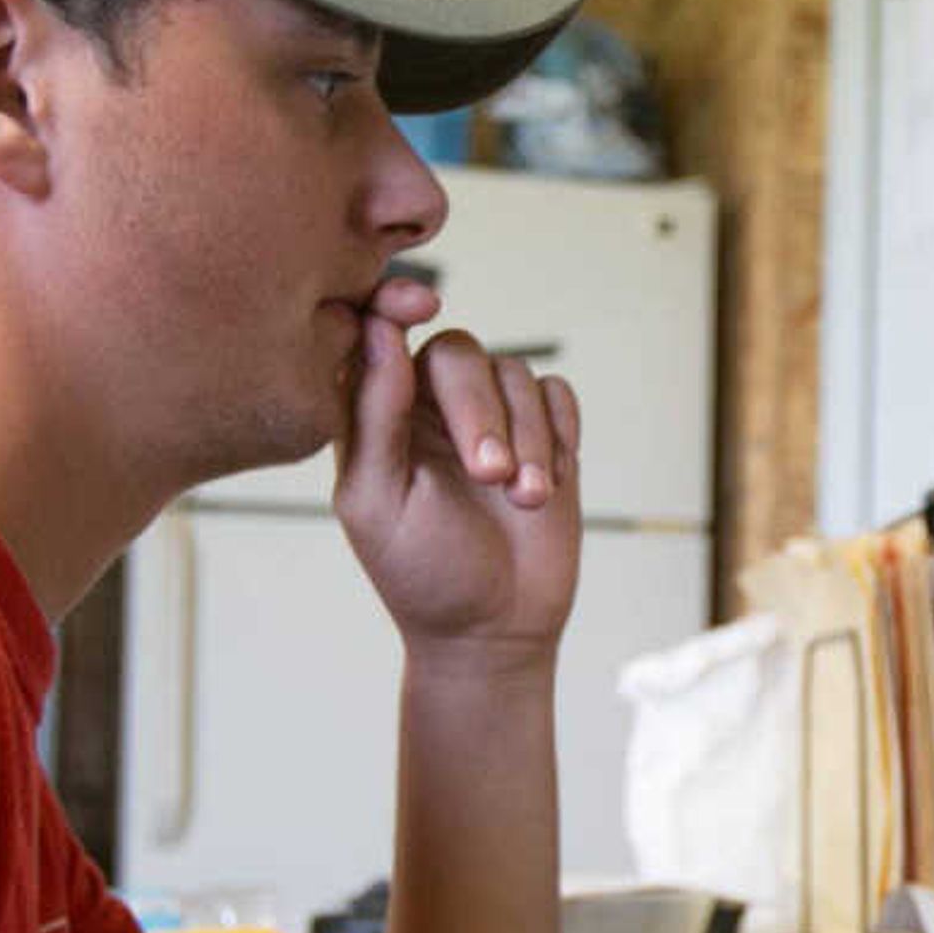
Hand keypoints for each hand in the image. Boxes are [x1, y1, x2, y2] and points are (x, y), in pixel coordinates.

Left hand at [332, 295, 580, 663]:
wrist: (495, 629)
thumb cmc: (422, 574)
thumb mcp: (378, 502)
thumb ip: (373, 415)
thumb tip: (378, 330)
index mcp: (375, 416)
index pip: (377, 334)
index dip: (394, 303)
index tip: (420, 303)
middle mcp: (430, 406)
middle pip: (458, 353)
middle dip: (480, 411)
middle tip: (490, 476)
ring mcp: (492, 418)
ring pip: (515, 374)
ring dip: (529, 439)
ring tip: (526, 501)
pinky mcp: (545, 434)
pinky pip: (557, 393)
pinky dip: (560, 432)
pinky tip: (550, 482)